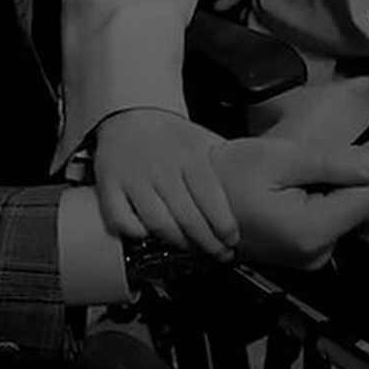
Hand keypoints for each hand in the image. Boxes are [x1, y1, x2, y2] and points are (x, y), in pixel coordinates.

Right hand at [90, 109, 237, 258]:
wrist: (129, 115)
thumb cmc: (170, 135)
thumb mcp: (202, 140)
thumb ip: (223, 164)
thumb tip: (259, 183)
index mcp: (189, 155)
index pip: (210, 195)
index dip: (223, 224)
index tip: (232, 240)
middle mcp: (161, 167)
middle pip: (186, 215)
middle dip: (206, 242)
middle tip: (218, 254)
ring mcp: (133, 177)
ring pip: (157, 222)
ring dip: (178, 242)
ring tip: (191, 250)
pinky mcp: (109, 186)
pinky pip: (120, 219)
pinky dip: (135, 233)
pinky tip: (149, 237)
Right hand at [210, 137, 368, 269]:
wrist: (194, 200)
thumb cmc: (232, 172)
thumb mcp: (281, 158)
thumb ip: (335, 162)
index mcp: (313, 232)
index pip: (368, 196)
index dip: (349, 172)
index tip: (315, 166)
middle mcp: (316, 255)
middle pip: (356, 208)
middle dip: (334, 186)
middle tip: (293, 176)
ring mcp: (308, 261)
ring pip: (343, 215)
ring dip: (323, 197)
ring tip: (285, 188)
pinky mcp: (302, 259)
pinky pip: (327, 225)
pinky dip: (313, 210)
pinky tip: (284, 201)